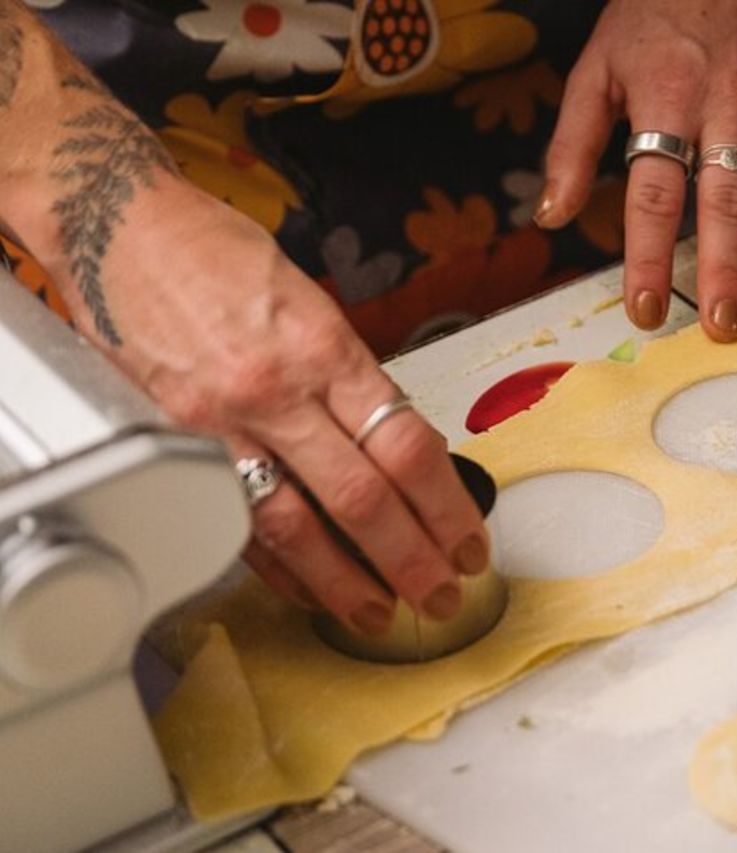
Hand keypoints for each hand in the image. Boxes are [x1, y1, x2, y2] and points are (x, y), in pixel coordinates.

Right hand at [92, 181, 488, 634]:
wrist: (119, 230)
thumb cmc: (218, 254)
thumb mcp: (312, 303)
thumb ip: (354, 378)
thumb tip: (400, 447)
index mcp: (324, 349)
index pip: (407, 447)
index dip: (447, 507)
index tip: (468, 540)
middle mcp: (275, 392)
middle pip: (363, 499)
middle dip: (412, 560)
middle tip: (442, 595)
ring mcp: (220, 426)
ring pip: (296, 528)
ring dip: (346, 583)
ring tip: (382, 613)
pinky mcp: (176, 447)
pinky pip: (236, 524)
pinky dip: (277, 567)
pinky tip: (309, 589)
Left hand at [535, 0, 736, 341]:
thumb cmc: (648, 21)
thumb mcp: (594, 71)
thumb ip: (571, 146)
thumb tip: (551, 215)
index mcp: (667, 100)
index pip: (656, 192)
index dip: (648, 256)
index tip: (644, 309)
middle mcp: (725, 109)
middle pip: (724, 202)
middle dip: (723, 270)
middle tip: (722, 326)